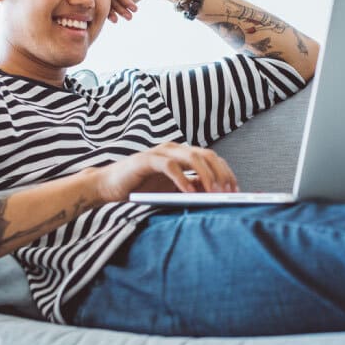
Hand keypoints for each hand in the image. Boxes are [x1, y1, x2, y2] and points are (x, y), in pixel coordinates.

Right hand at [94, 142, 239, 202]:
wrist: (108, 186)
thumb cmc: (141, 188)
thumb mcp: (172, 190)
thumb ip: (192, 188)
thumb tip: (216, 195)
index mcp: (182, 155)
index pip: (212, 159)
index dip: (226, 173)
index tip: (236, 191)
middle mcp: (174, 149)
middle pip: (207, 155)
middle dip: (221, 173)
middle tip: (229, 192)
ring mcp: (160, 152)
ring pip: (192, 157)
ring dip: (206, 175)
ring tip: (214, 192)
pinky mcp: (146, 160)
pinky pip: (169, 166)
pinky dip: (182, 179)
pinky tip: (189, 193)